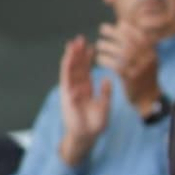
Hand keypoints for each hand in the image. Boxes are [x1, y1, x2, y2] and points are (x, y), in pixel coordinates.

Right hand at [56, 36, 113, 167]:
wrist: (87, 136)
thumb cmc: (96, 122)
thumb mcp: (104, 105)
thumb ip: (105, 92)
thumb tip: (107, 79)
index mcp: (86, 88)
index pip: (86, 69)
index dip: (87, 58)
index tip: (90, 45)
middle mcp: (77, 88)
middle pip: (76, 67)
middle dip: (77, 53)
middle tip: (79, 38)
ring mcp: (70, 92)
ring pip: (70, 72)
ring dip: (70, 58)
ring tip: (71, 45)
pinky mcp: (67, 98)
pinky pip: (67, 84)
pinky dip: (68, 73)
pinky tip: (69, 62)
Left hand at [94, 23, 160, 117]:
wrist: (148, 97)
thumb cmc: (143, 75)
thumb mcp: (147, 58)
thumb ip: (138, 45)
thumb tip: (122, 26)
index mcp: (152, 52)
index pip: (140, 35)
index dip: (128, 28)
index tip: (117, 24)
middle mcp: (148, 59)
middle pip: (130, 42)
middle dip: (115, 33)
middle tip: (103, 29)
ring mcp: (141, 69)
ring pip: (122, 53)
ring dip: (107, 46)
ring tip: (99, 44)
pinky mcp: (131, 78)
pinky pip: (116, 66)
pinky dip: (105, 60)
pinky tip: (99, 58)